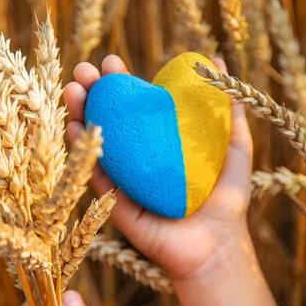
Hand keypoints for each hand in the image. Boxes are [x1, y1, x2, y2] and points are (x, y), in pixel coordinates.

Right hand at [64, 55, 252, 279]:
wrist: (218, 243)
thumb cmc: (226, 197)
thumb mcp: (233, 146)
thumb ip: (227, 110)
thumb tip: (216, 63)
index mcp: (158, 143)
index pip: (133, 107)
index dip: (120, 84)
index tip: (113, 62)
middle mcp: (137, 159)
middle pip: (108, 120)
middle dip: (93, 93)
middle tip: (84, 71)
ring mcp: (124, 180)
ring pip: (95, 143)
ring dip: (80, 115)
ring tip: (72, 90)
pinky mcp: (116, 204)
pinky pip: (96, 177)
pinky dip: (84, 152)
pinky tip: (76, 128)